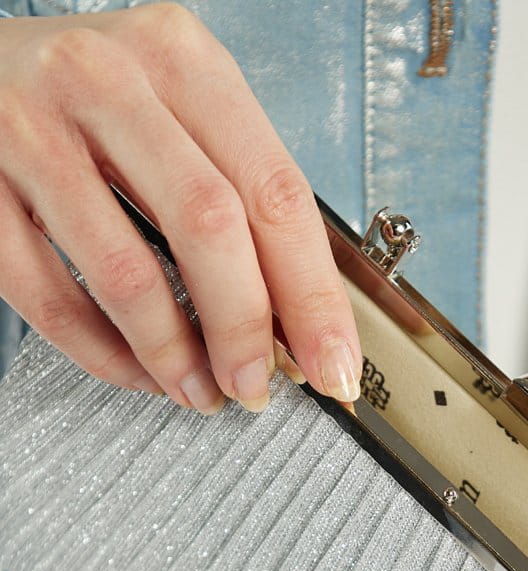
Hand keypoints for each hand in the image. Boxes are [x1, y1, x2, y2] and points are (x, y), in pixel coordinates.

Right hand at [0, 4, 360, 409]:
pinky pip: (52, 299)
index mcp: (178, 58)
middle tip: (258, 385)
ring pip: (128, 274)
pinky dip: (106, 356)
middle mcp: (105, 81)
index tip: (332, 362)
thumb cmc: (89, 98)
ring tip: (200, 390)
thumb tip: (294, 320)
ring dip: (176, 356)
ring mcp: (31, 132)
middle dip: (245, 330)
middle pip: (209, 227)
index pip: (275, 191)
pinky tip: (138, 372)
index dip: (313, 296)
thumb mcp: (176, 109)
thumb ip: (237, 196)